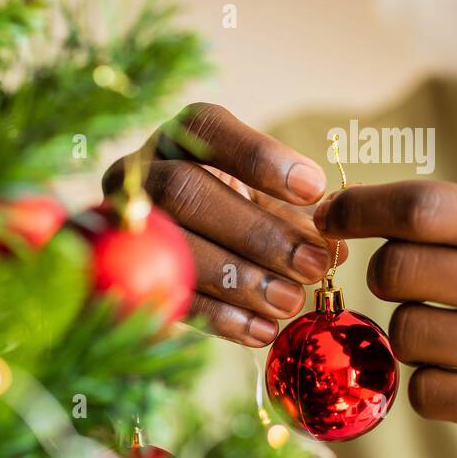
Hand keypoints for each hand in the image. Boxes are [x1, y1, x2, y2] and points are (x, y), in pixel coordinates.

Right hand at [103, 103, 344, 346]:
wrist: (169, 253)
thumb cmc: (234, 214)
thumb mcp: (264, 202)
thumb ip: (296, 217)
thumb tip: (336, 248)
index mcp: (181, 138)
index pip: (207, 128)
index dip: (259, 157)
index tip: (313, 188)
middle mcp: (139, 171)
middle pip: (185, 190)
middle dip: (256, 232)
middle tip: (312, 263)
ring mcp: (120, 224)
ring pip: (171, 245)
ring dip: (239, 279)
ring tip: (291, 301)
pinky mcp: (120, 279)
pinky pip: (164, 296)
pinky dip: (220, 318)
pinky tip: (262, 329)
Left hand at [314, 180, 456, 457]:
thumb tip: (375, 212)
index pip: (427, 207)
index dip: (363, 206)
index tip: (330, 214)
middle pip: (401, 268)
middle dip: (385, 276)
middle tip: (407, 285)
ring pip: (405, 334)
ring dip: (410, 335)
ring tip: (455, 337)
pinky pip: (425, 392)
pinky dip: (429, 385)